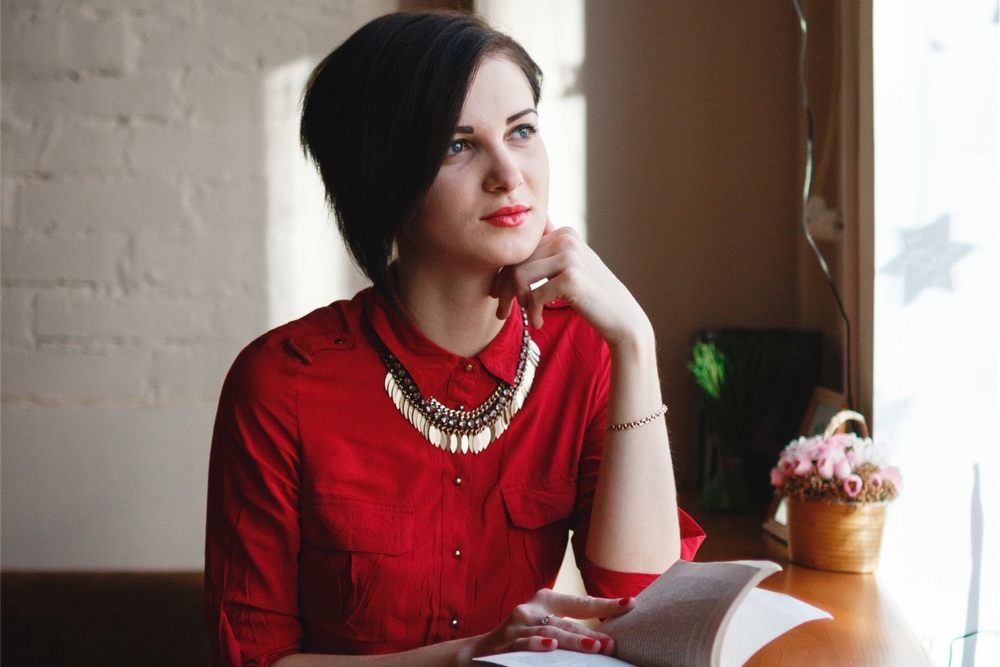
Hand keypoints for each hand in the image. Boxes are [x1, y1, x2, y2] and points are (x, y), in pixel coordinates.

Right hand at [457, 588, 634, 664]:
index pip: (581, 603)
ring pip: (550, 633)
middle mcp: (532, 609)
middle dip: (591, 633)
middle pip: (568, 621)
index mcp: (546, 601)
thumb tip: (607, 640)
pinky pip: (524, 644)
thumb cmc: (522, 640)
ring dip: (574, 641)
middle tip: (612, 642)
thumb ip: (569, 629)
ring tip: (595, 647)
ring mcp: (517, 626)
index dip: (605, 605)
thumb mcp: (545, 628)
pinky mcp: (505, 643)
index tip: (630, 604)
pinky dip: (538, 646)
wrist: (480, 653)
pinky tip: (551, 648)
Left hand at [490, 220, 651, 348]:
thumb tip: (512, 244)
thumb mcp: (569, 268)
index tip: (498, 294)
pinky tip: (539, 323)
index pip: (521, 249)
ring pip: (519, 275)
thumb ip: (548, 254)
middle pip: (516, 261)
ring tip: (529, 316)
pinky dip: (532, 313)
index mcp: (564, 232)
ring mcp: (570, 256)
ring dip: (518, 301)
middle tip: (503, 313)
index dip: (503, 273)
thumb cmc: (591, 297)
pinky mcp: (570, 277)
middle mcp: (567, 238)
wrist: (622, 319)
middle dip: (505, 290)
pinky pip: (532, 295)